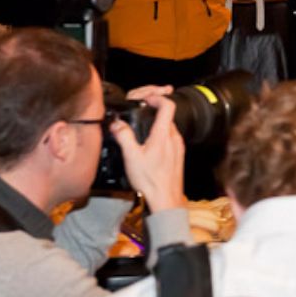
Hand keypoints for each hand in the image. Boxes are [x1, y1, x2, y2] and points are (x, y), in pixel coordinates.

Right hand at [108, 88, 185, 212]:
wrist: (165, 199)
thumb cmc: (150, 181)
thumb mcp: (131, 157)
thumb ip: (124, 137)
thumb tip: (117, 124)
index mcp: (164, 135)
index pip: (167, 105)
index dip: (157, 97)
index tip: (147, 98)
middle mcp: (174, 138)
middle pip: (168, 115)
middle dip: (155, 109)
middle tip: (143, 108)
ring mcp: (178, 147)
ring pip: (169, 127)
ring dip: (158, 122)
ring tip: (144, 125)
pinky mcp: (178, 154)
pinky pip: (170, 138)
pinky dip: (161, 134)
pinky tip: (150, 142)